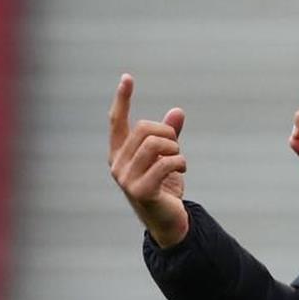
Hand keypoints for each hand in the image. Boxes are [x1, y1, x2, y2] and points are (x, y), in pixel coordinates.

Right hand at [108, 74, 189, 247]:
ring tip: (178, 161)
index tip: (127, 77)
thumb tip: (178, 111)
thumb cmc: (164, 187)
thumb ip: (169, 135)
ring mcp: (126, 179)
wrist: (167, 221)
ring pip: (155, 144)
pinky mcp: (140, 191)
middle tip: (176, 148)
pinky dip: (180, 163)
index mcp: (119, 153)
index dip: (122, 99)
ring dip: (175, 149)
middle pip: (144, 129)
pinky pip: (166, 163)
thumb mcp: (167, 157)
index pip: (117, 121)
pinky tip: (181, 171)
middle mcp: (117, 165)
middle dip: (167, 133)